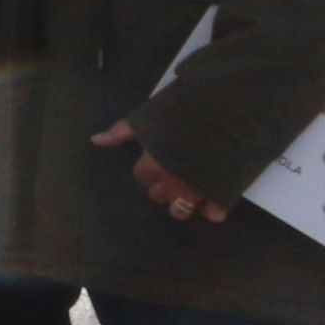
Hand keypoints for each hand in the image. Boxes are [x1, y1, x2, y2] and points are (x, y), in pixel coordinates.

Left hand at [94, 118, 233, 224]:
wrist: (230, 111)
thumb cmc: (186, 110)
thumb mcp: (148, 116)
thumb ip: (121, 131)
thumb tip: (95, 140)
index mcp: (154, 165)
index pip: (142, 177)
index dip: (149, 168)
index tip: (157, 159)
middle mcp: (172, 183)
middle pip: (159, 196)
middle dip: (163, 186)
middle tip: (173, 171)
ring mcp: (198, 192)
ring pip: (181, 211)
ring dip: (181, 203)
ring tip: (188, 189)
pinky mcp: (223, 195)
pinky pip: (213, 214)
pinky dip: (212, 208)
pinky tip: (212, 197)